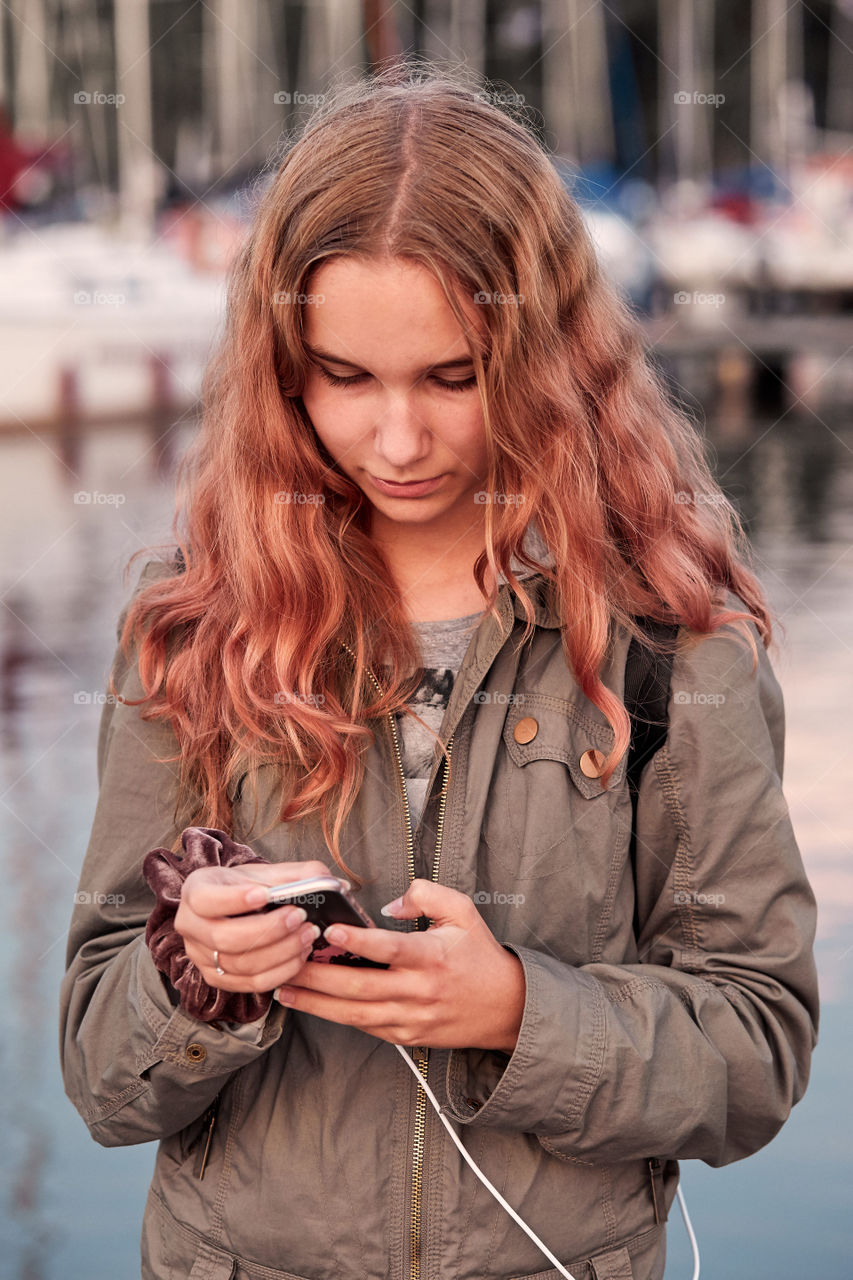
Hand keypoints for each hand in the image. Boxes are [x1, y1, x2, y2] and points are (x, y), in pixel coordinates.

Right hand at [174, 860, 331, 994]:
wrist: (236, 907)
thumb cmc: (251, 887)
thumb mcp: (267, 872)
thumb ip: (298, 873)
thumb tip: (331, 884)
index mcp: (196, 891)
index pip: (206, 900)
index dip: (234, 900)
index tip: (265, 894)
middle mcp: (190, 926)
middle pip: (225, 938)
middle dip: (269, 930)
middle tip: (301, 918)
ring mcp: (200, 956)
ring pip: (239, 964)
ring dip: (280, 952)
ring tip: (308, 936)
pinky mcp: (217, 978)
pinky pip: (250, 984)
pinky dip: (279, 972)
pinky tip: (299, 956)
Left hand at [272, 879, 526, 1052]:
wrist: (506, 1009)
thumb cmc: (480, 955)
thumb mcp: (463, 912)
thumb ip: (427, 895)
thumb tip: (390, 904)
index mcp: (433, 957)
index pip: (390, 948)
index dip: (359, 940)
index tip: (330, 929)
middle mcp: (420, 991)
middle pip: (361, 986)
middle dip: (318, 975)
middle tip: (286, 962)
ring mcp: (411, 1018)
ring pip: (355, 1014)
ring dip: (316, 1002)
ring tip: (284, 988)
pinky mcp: (406, 1037)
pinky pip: (365, 1027)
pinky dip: (337, 1016)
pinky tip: (312, 1004)